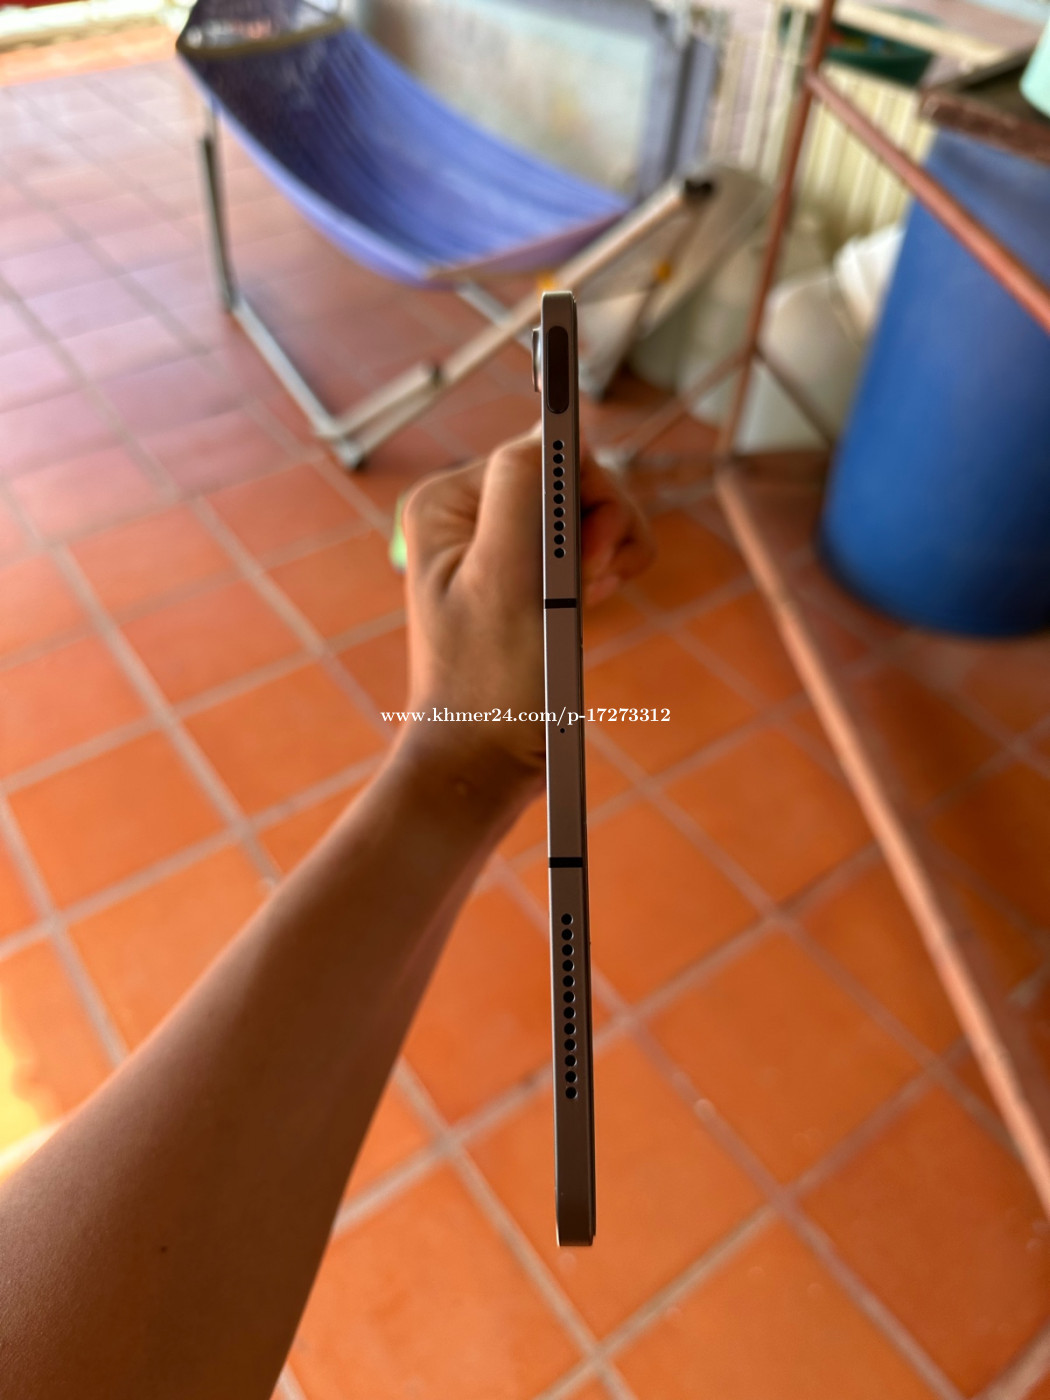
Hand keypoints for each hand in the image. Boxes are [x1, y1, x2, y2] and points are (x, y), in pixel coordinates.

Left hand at [396, 430, 651, 797]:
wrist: (487, 762)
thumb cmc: (491, 684)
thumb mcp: (505, 578)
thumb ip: (527, 489)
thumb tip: (559, 428)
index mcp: (449, 501)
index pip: (549, 452)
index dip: (586, 497)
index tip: (584, 555)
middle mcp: (472, 514)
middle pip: (576, 479)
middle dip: (600, 531)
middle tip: (584, 589)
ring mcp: (506, 546)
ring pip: (593, 512)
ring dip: (609, 555)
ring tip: (584, 604)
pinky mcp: (534, 577)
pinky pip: (594, 546)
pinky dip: (608, 573)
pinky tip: (589, 608)